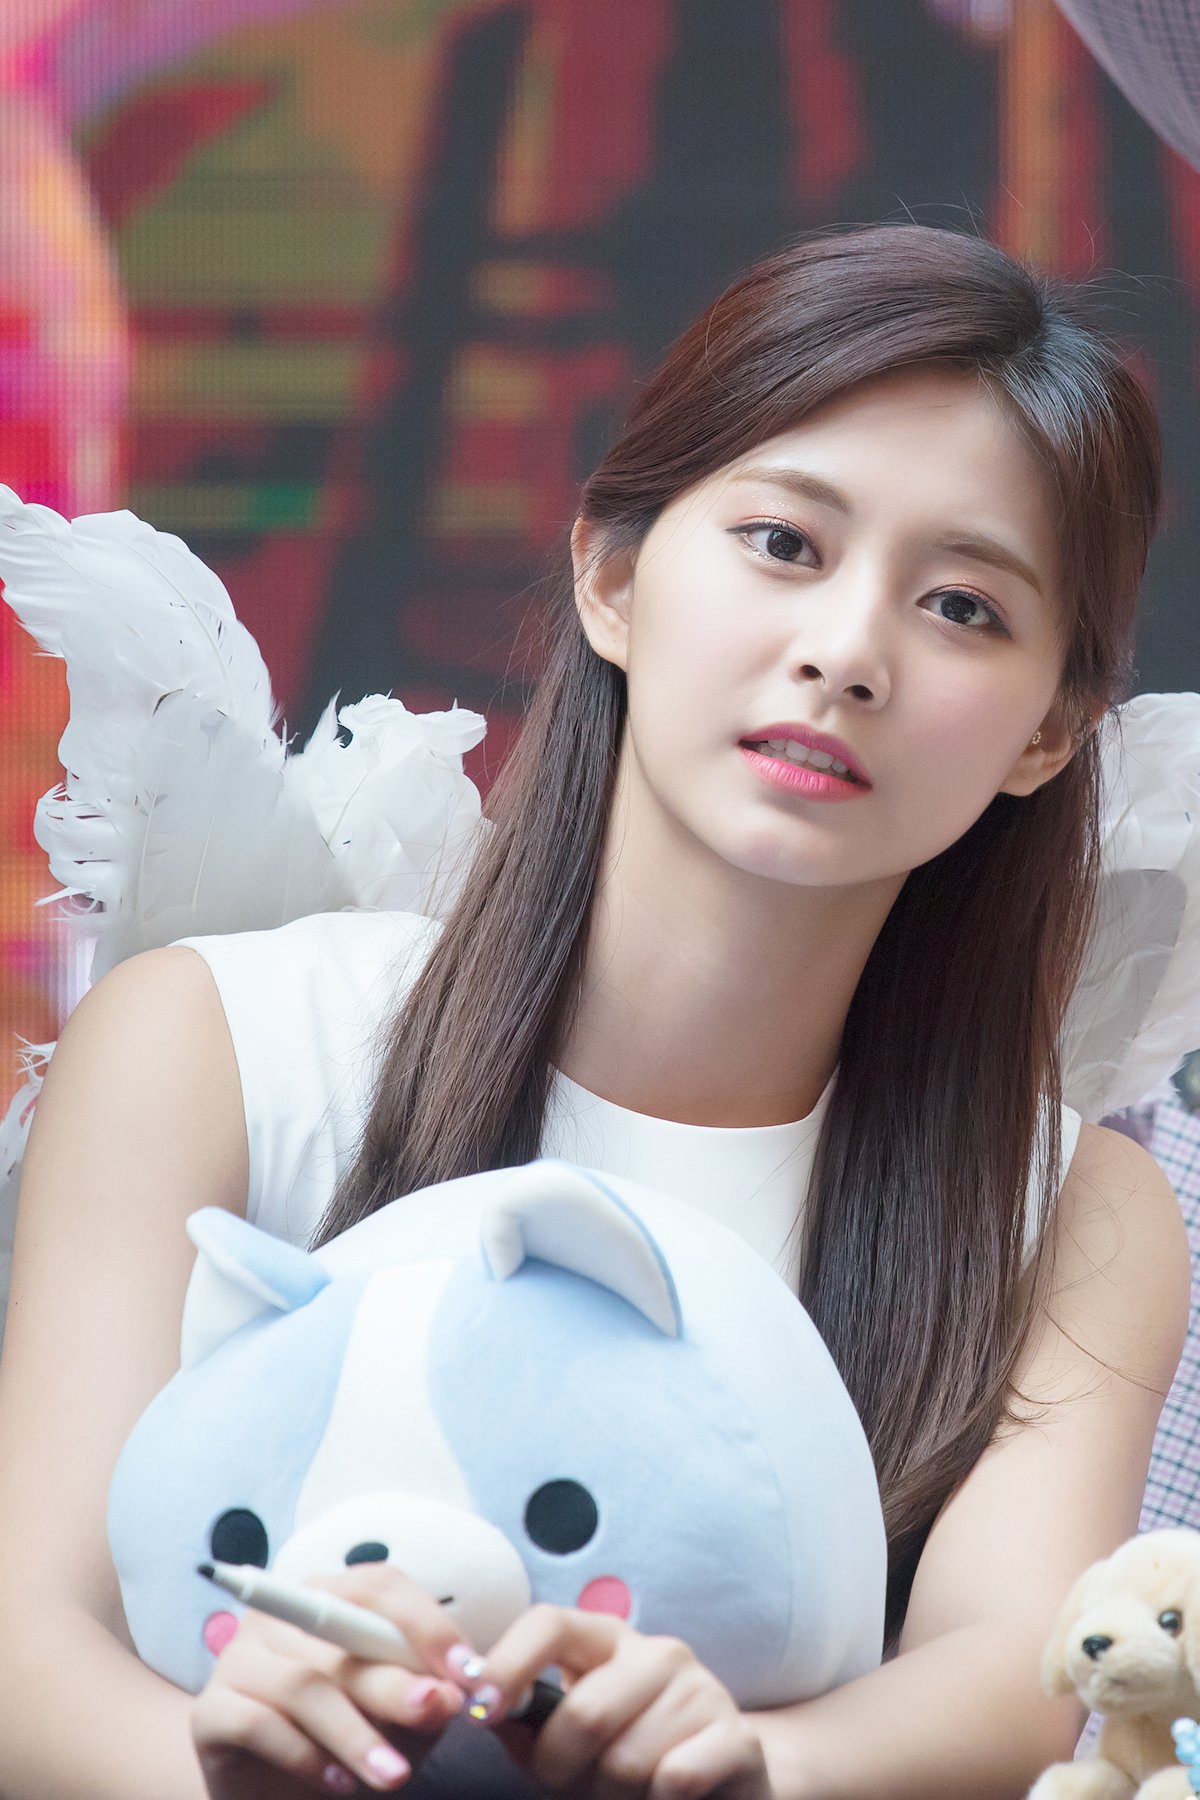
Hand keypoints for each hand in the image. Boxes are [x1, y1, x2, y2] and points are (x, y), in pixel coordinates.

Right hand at [190, 1564, 468, 1797]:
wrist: (271, 1795)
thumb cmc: (343, 1742)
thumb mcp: (397, 1720)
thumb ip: (423, 1699)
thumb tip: (451, 1692)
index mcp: (327, 1596)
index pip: (378, 1585)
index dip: (425, 1622)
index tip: (464, 1670)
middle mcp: (277, 1615)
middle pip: (342, 1635)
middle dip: (395, 1680)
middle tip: (435, 1714)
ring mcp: (236, 1659)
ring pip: (305, 1684)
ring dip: (356, 1733)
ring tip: (393, 1776)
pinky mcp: (209, 1712)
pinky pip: (260, 1724)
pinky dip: (307, 1756)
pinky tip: (339, 1785)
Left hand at [464, 1604, 773, 1798]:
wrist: (720, 1787)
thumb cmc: (628, 1764)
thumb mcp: (571, 1746)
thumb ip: (528, 1729)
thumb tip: (482, 1710)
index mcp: (607, 1641)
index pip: (550, 1624)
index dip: (508, 1664)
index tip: (480, 1711)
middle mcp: (657, 1652)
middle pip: (583, 1712)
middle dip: (563, 1770)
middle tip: (575, 1788)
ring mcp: (702, 1690)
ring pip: (626, 1761)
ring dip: (614, 1797)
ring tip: (628, 1793)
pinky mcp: (738, 1738)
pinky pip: (674, 1779)